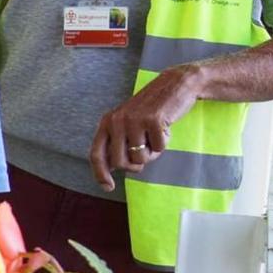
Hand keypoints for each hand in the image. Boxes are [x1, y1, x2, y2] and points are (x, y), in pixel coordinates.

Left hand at [88, 66, 206, 189]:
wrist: (175, 84)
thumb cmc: (152, 108)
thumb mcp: (128, 122)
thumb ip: (118, 142)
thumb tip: (111, 168)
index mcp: (107, 121)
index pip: (97, 154)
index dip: (100, 174)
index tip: (108, 187)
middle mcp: (116, 120)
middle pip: (120, 163)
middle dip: (135, 165)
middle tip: (146, 151)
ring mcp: (134, 120)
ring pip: (140, 159)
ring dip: (152, 153)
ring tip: (155, 135)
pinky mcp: (153, 121)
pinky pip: (158, 148)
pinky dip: (164, 142)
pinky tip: (165, 127)